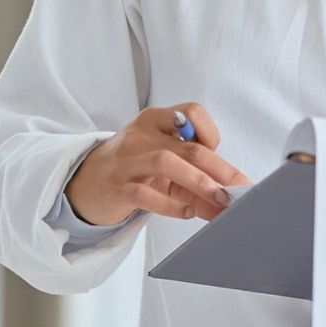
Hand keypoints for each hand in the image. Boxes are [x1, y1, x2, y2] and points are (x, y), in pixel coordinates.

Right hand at [64, 103, 252, 225]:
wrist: (86, 184)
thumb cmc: (133, 169)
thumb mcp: (163, 164)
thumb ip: (194, 179)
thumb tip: (230, 201)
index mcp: (155, 120)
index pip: (191, 112)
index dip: (211, 135)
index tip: (220, 161)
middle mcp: (140, 135)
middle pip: (188, 146)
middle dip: (220, 170)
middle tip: (238, 191)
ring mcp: (127, 161)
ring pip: (167, 162)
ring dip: (199, 182)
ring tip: (218, 199)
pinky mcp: (118, 187)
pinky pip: (146, 194)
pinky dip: (171, 205)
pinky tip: (186, 213)